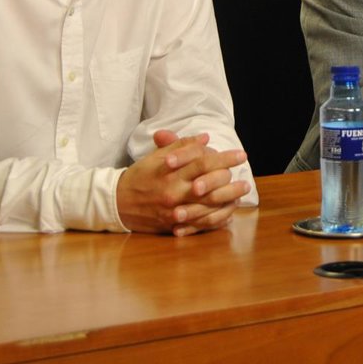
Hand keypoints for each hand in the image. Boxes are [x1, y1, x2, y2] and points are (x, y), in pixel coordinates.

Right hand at [115, 130, 250, 235]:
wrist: (117, 202)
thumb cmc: (140, 175)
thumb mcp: (157, 156)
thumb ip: (182, 146)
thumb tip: (205, 138)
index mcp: (170, 172)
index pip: (203, 163)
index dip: (224, 158)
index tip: (241, 155)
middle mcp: (174, 192)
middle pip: (209, 186)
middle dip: (231, 181)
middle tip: (245, 177)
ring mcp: (174, 211)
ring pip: (208, 207)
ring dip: (228, 200)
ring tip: (242, 193)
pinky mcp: (173, 225)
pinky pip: (200, 224)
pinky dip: (217, 219)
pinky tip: (229, 213)